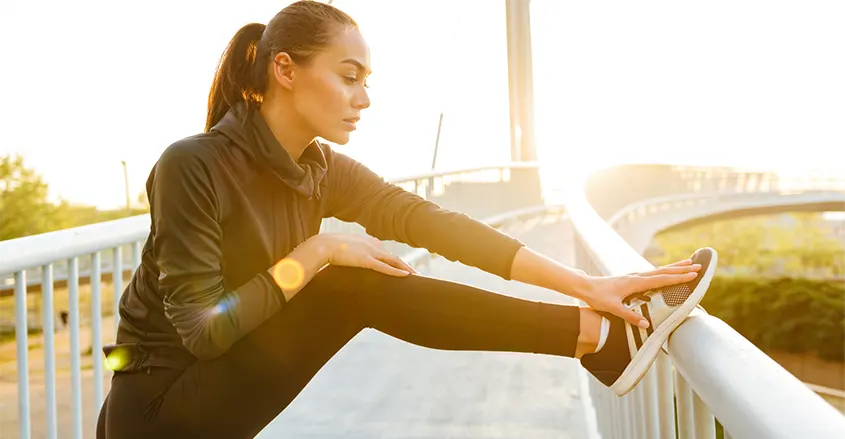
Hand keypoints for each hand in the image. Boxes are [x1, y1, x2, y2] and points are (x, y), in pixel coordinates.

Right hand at [321, 233, 417, 276]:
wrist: (322, 245)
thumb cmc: (326, 248)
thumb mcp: (340, 248)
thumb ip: (346, 252)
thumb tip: (344, 258)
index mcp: (365, 241)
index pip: (383, 250)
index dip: (392, 258)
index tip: (399, 264)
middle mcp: (371, 245)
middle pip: (391, 256)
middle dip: (404, 264)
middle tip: (414, 272)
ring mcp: (369, 252)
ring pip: (392, 260)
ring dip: (405, 268)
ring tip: (415, 275)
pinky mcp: (366, 260)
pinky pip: (384, 267)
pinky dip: (396, 271)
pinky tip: (406, 275)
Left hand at [580, 259, 700, 327]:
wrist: (585, 286)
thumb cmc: (597, 297)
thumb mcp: (613, 308)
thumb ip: (630, 316)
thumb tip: (647, 324)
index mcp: (635, 282)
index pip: (662, 279)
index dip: (678, 277)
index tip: (693, 274)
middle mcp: (636, 276)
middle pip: (663, 271)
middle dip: (681, 269)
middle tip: (698, 266)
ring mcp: (634, 276)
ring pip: (658, 270)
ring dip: (673, 267)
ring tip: (687, 263)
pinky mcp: (631, 279)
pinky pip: (651, 273)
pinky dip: (662, 271)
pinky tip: (665, 272)